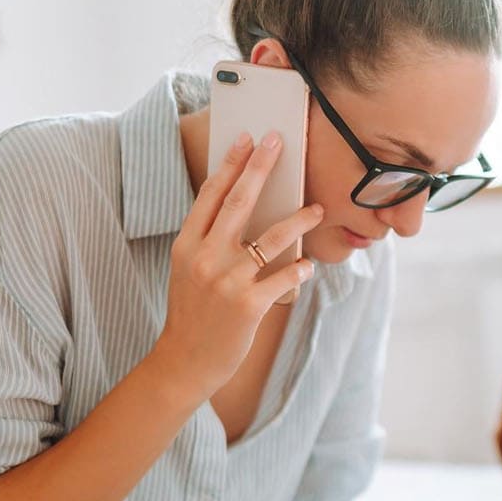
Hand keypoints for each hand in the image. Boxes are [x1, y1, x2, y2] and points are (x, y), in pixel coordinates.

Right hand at [150, 131, 323, 399]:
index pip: (211, 194)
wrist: (185, 361)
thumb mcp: (187, 269)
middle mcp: (204, 257)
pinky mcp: (248, 305)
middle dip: (260, 167)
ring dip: (298, 219)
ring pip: (271, 238)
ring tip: (317, 208)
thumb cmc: (192, 312)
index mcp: (186, 244)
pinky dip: (299, 269)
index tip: (247, 139)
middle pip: (239, 202)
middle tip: (279, 141)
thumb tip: (245, 208)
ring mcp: (227, 280)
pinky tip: (307, 266)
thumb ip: (208, 240)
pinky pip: (284, 277)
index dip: (231, 164)